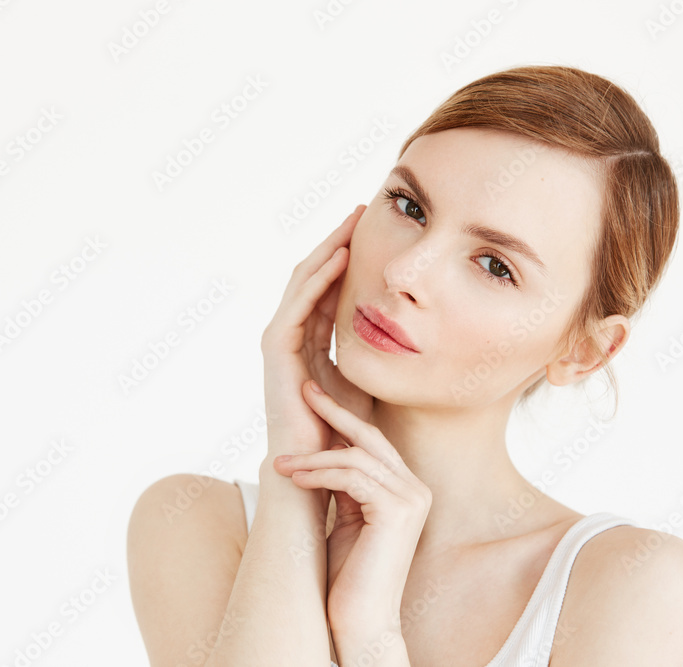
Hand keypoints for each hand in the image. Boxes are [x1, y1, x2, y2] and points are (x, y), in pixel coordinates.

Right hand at [260, 205, 373, 456]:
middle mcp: (292, 336)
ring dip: (328, 249)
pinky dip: (319, 278)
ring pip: (304, 282)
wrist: (316, 467)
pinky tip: (341, 256)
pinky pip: (299, 303)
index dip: (349, 258)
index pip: (328, 288)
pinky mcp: (277, 350)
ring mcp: (281, 341)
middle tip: (361, 211)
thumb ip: (372, 351)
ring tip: (352, 222)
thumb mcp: (365, 380)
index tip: (374, 231)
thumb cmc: (343, 433)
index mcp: (311, 342)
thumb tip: (406, 328)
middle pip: (314, 276)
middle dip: (338, 242)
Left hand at [272, 380, 431, 633]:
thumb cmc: (348, 576)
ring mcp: (411, 499)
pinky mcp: (398, 511)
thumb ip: (344, 484)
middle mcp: (415, 489)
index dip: (342, 416)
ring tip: (281, 463)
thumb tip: (323, 450)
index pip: (372, 442)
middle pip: (370, 437)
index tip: (312, 396)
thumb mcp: (346, 517)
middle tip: (302, 392)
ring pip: (356, 456)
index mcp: (405, 489)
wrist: (361, 621)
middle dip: (333, 411)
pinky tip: (295, 477)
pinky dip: (320, 473)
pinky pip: (353, 476)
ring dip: (312, 457)